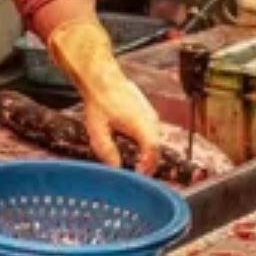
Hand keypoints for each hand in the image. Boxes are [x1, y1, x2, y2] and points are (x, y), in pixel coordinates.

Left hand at [46, 17, 163, 175]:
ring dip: (149, 154)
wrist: (103, 78)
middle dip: (150, 164)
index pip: (153, 150)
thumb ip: (107, 152)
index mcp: (140, 124)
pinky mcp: (148, 112)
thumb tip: (115, 169)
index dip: (148, 166)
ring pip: (156, 140)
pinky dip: (148, 144)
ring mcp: (151, 114)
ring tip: (138, 165)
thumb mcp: (98, 131)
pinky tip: (137, 150)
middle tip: (138, 175)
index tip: (139, 176)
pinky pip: (153, 132)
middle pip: (157, 148)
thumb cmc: (100, 101)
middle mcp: (151, 119)